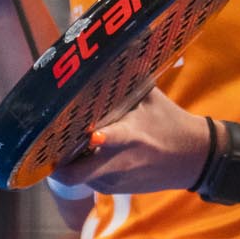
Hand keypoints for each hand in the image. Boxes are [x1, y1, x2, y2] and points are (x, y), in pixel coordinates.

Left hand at [52, 88, 210, 196]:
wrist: (193, 158)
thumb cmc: (169, 122)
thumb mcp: (150, 97)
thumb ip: (124, 79)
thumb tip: (102, 48)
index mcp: (130, 136)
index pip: (102, 140)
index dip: (80, 138)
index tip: (59, 129)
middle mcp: (118, 163)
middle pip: (73, 175)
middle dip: (55, 163)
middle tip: (46, 141)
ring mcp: (115, 180)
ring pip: (78, 177)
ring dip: (67, 164)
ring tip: (61, 142)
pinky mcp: (115, 190)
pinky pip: (89, 180)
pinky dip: (82, 167)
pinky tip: (83, 151)